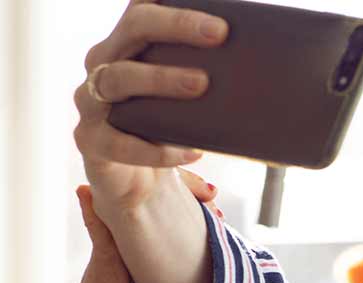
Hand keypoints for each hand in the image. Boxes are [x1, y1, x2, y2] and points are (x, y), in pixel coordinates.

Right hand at [74, 0, 227, 217]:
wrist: (137, 184)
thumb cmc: (167, 128)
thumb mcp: (187, 98)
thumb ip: (210, 76)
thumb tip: (271, 67)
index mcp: (127, 43)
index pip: (141, 6)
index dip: (168, 0)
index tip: (212, 9)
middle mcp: (104, 63)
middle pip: (132, 28)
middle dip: (176, 25)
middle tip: (219, 33)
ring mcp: (91, 101)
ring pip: (119, 78)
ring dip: (162, 79)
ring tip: (202, 84)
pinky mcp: (91, 141)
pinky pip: (120, 141)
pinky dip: (156, 148)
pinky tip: (191, 151)